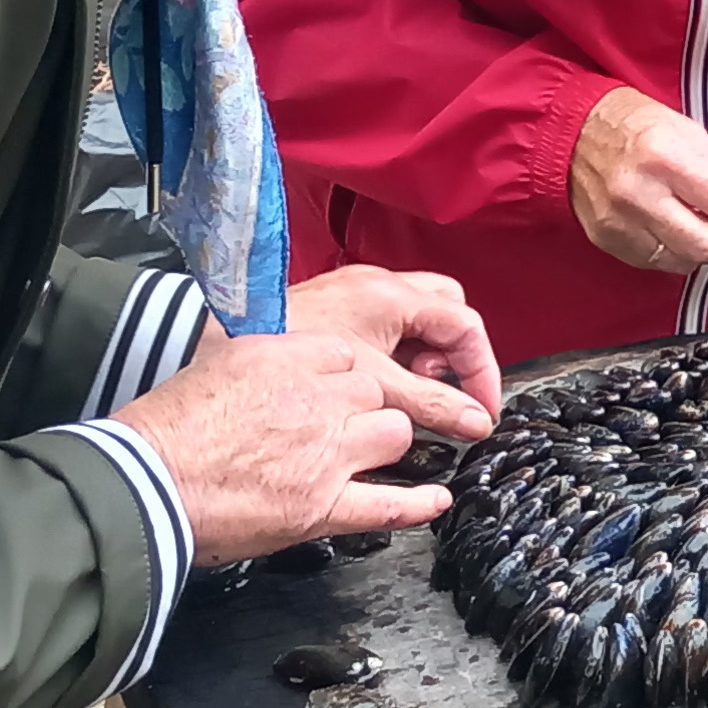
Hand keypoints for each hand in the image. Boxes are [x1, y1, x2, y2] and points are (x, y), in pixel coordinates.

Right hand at [115, 331, 438, 562]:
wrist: (143, 482)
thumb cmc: (163, 429)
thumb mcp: (216, 369)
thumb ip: (261, 366)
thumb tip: (279, 375)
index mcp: (284, 356)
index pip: (345, 354)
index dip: (344, 376)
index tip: (337, 391)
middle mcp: (315, 399)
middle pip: (376, 392)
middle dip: (367, 409)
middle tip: (348, 427)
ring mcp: (326, 453)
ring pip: (393, 435)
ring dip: (385, 444)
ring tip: (371, 456)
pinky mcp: (323, 505)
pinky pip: (389, 504)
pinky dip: (417, 505)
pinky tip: (435, 499)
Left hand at [280, 266, 504, 435]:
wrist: (226, 345)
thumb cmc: (295, 352)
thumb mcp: (377, 386)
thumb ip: (431, 404)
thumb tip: (473, 422)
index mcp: (392, 294)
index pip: (465, 325)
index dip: (481, 371)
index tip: (481, 409)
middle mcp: (377, 286)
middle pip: (446, 314)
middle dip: (454, 356)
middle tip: (443, 393)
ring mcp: (356, 295)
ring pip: (417, 322)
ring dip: (423, 358)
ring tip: (406, 394)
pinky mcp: (337, 310)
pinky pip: (387, 329)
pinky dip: (396, 358)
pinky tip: (380, 387)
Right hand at [570, 87, 707, 272]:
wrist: (570, 133)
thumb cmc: (635, 123)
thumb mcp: (686, 129)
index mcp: (663, 156)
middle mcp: (639, 194)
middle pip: (705, 243)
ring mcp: (619, 222)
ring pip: (682, 260)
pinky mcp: (607, 240)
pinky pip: (656, 263)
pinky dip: (680, 255)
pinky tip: (685, 237)